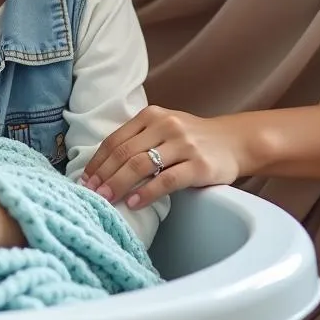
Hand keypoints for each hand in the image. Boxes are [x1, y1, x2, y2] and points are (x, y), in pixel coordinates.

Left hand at [82, 105, 255, 209]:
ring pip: (141, 165)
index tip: (85, 179)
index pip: (116, 140)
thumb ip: (138, 139)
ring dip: (119, 185)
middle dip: (104, 175)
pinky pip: (167, 181)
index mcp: (151, 115)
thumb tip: (103, 166)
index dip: (98, 161)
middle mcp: (165, 126)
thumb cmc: (193, 138)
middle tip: (90, 193)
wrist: (234, 141)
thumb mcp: (164, 128)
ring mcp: (183, 145)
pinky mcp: (199, 165)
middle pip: (124, 153)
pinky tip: (134, 203)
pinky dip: (147, 193)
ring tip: (106, 200)